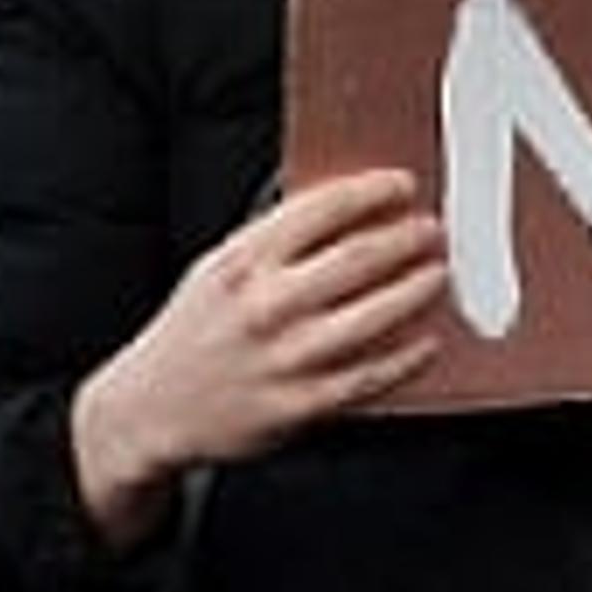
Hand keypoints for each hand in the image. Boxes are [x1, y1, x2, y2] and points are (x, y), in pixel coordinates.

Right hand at [67, 170, 446, 544]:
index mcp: (244, 260)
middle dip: (407, 239)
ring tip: (436, 275)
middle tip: (430, 231)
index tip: (401, 185)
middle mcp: (267, 304)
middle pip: (359, 259)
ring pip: (375, 315)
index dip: (373, 192)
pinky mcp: (302, 403)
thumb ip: (272, 237)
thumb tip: (338, 205)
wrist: (154, 406)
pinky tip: (427, 341)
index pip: (323, 209)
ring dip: (417, 289)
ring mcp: (287, 356)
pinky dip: (408, 356)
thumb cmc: (194, 331)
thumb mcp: (218, 265)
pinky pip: (372, 375)